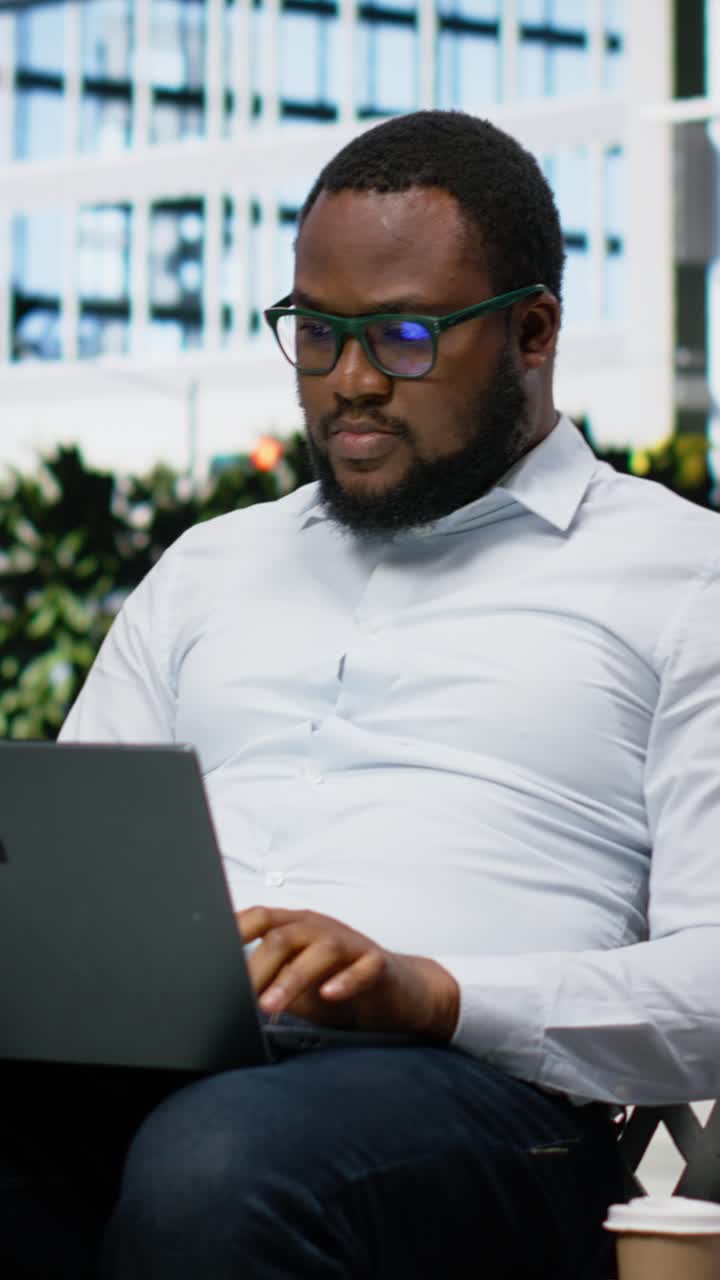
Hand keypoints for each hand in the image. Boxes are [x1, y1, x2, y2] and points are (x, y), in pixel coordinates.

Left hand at [237, 906, 459, 1039]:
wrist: (398, 993)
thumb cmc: (338, 986)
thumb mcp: (295, 986)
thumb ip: (266, 984)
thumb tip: (223, 998)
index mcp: (297, 927)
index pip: (260, 918)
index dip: (234, 931)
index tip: (210, 954)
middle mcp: (321, 929)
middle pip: (284, 936)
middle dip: (258, 967)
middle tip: (239, 998)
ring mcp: (351, 943)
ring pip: (320, 949)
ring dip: (292, 977)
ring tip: (271, 1005)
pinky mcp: (378, 963)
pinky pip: (363, 967)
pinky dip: (345, 980)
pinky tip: (330, 994)